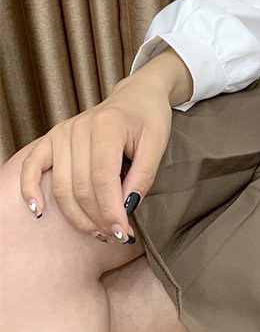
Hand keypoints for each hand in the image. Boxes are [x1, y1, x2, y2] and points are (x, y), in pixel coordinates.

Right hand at [19, 77, 172, 243]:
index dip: (111, 210)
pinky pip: (32, 167)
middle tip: (115, 235)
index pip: (103, 179)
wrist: (137, 96)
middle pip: (80, 187)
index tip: (123, 232)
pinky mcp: (52, 138)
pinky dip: (30, 191)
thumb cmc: (149, 119)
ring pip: (60, 187)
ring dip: (76, 216)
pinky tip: (39, 212)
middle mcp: (79, 128)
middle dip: (97, 218)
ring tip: (97, 231)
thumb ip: (143, 176)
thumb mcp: (157, 144)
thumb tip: (125, 209)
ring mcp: (62, 133)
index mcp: (107, 126)